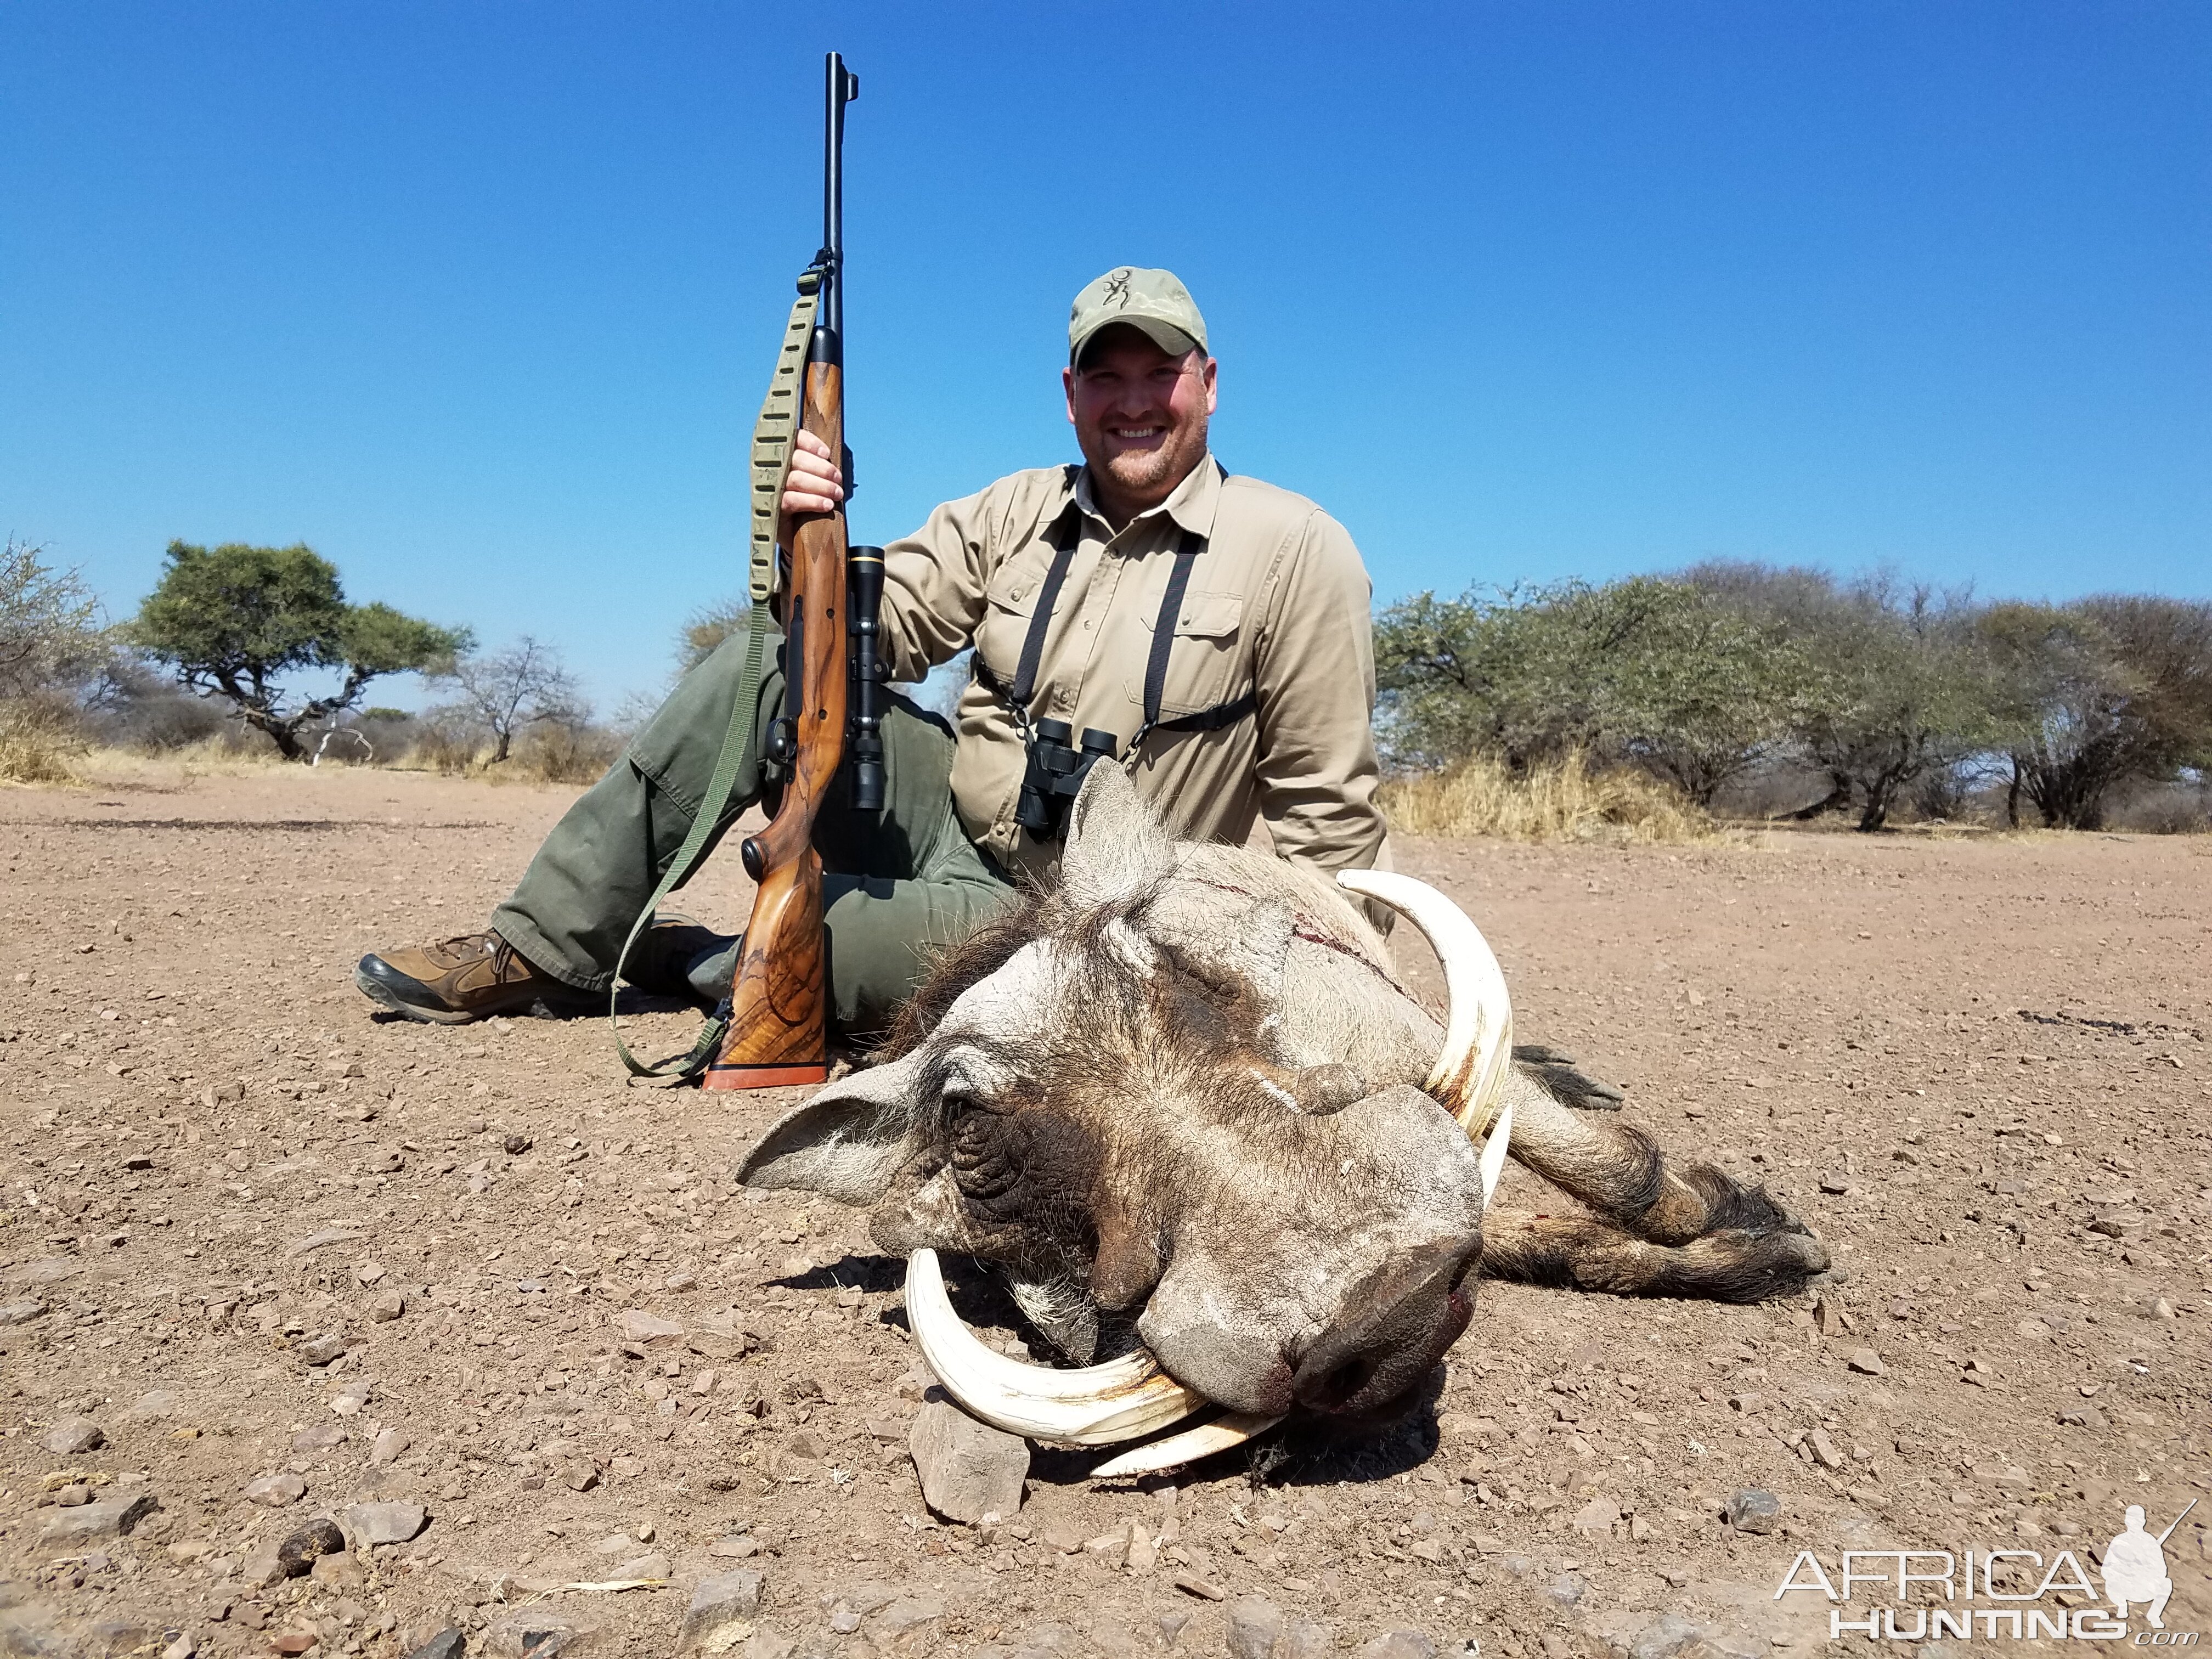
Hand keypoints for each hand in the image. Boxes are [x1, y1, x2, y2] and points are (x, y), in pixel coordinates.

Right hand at [779, 429, 844, 545]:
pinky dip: (813, 501)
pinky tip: (827, 505)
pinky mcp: (773, 510)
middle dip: (822, 468)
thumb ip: (819, 468)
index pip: (791, 440)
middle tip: (838, 478)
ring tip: (837, 494)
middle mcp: (772, 472)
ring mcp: (770, 491)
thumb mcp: (815, 483)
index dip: (810, 443)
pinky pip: (792, 500)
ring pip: (796, 479)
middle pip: (795, 459)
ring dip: (822, 485)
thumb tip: (834, 459)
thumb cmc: (808, 505)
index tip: (826, 453)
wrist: (799, 538)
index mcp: (782, 459)